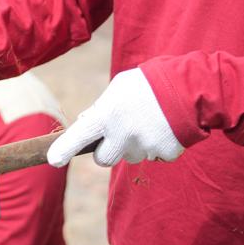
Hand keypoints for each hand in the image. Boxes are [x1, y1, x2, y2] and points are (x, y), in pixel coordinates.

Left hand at [47, 68, 183, 166]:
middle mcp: (124, 134)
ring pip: (129, 157)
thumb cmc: (148, 84)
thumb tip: (85, 123)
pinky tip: (162, 128)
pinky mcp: (164, 155)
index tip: (53, 159)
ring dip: (133, 145)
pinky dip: (155, 146)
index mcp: (108, 114)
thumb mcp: (118, 88)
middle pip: (103, 159)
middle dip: (107, 149)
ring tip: (147, 121)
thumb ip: (101, 108)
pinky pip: (152, 157)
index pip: (80, 135)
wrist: (190, 88)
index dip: (64, 149)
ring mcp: (144, 147)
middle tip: (119, 131)